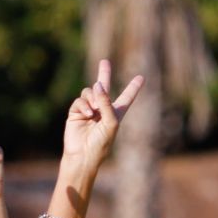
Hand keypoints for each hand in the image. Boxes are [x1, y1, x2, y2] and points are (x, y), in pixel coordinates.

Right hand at [60, 60, 143, 179]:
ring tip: (94, 110)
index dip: (133, 88)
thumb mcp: (110, 122)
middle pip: (104, 88)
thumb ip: (106, 102)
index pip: (126, 98)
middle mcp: (102, 110)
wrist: (83, 155)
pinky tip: (87, 113)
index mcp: (116, 113)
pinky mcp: (76, 112)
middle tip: (104, 62)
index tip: (141, 77)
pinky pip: (80, 100)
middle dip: (104, 74)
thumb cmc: (101, 142)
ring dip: (93, 98)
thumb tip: (97, 85)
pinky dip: (84, 105)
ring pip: (90, 92)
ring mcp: (88, 110)